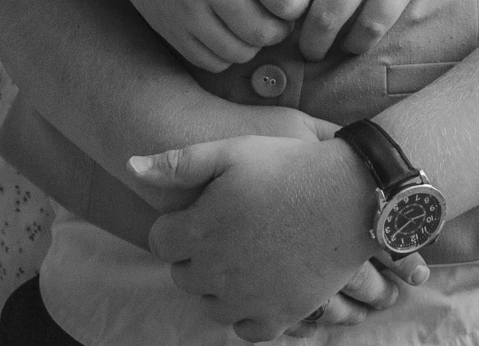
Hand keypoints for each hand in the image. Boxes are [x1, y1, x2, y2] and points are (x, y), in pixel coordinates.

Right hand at [107, 0, 309, 70]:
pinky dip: (226, 52)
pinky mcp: (167, 28)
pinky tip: (226, 27)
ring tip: (252, 17)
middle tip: (278, 11)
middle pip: (267, 30)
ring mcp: (184, 6)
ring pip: (241, 51)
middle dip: (281, 26)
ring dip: (255, 41)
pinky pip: (212, 61)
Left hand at [126, 135, 381, 340]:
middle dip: (194, 254)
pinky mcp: (279, 315)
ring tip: (243, 252)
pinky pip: (245, 328)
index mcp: (200, 230)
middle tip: (224, 228)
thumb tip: (131, 165)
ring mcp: (248, 298)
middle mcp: (217, 272)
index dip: (176, 225)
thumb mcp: (232, 150)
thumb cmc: (288, 166)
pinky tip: (259, 282)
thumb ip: (179, 162)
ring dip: (217, 283)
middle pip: (184, 275)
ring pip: (211, 303)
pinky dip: (246, 310)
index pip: (160, 242)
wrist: (347, 194)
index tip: (199, 210)